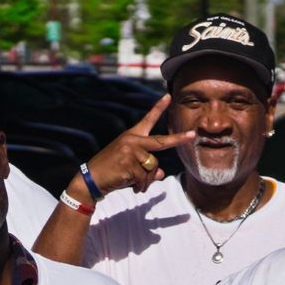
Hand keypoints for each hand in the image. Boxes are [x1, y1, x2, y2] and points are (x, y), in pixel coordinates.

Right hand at [75, 95, 195, 201]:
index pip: (148, 120)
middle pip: (161, 141)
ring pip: (153, 167)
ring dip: (147, 180)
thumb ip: (147, 168)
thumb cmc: (113, 172)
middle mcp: (132, 140)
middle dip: (178, 139)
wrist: (91, 179)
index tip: (168, 97)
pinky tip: (134, 188)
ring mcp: (130, 150)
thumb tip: (160, 173)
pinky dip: (142, 186)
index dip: (158, 108)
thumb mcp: (131, 168)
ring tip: (137, 185)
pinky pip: (145, 177)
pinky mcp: (128, 162)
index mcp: (132, 137)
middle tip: (193, 135)